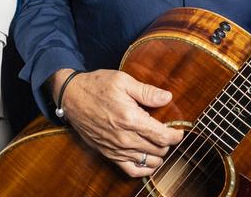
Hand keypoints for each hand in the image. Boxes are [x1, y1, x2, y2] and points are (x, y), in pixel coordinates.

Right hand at [53, 69, 183, 177]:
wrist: (71, 98)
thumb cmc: (96, 86)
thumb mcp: (123, 81)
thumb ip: (147, 92)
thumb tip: (167, 98)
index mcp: (130, 119)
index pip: (163, 136)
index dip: (176, 135)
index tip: (179, 130)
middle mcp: (124, 138)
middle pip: (159, 150)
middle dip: (168, 143)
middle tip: (168, 132)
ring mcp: (116, 149)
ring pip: (148, 161)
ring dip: (158, 155)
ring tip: (159, 143)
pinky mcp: (108, 154)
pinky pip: (131, 170)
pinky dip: (144, 169)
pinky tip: (148, 160)